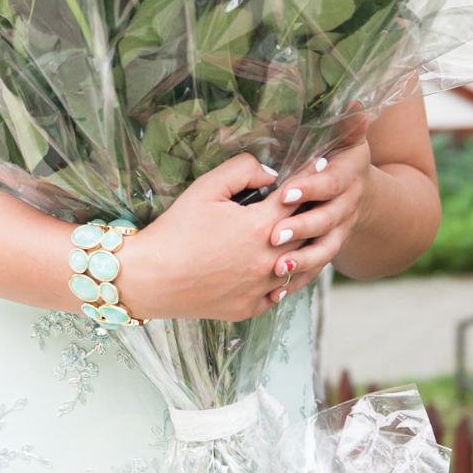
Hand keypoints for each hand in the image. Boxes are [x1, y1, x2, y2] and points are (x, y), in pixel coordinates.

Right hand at [118, 152, 326, 323]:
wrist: (149, 277)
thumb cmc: (175, 230)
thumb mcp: (205, 189)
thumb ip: (242, 171)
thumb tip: (271, 173)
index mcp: (260, 226)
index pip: (299, 196)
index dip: (311, 176)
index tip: (322, 165)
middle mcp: (269, 260)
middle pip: (308, 233)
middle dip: (316, 213)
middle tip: (323, 199)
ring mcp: (261, 288)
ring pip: (301, 268)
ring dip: (309, 250)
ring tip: (313, 236)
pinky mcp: (249, 307)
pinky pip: (279, 294)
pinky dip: (286, 280)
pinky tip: (283, 270)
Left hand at [262, 106, 372, 305]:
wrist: (361, 189)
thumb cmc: (338, 153)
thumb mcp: (342, 134)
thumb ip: (344, 122)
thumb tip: (356, 103)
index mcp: (351, 173)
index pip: (333, 182)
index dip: (312, 187)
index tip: (285, 192)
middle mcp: (351, 203)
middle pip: (329, 219)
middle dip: (302, 228)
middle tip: (274, 236)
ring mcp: (342, 229)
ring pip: (326, 250)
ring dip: (302, 261)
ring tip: (276, 268)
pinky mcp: (329, 249)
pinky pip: (316, 269)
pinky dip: (298, 281)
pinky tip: (275, 292)